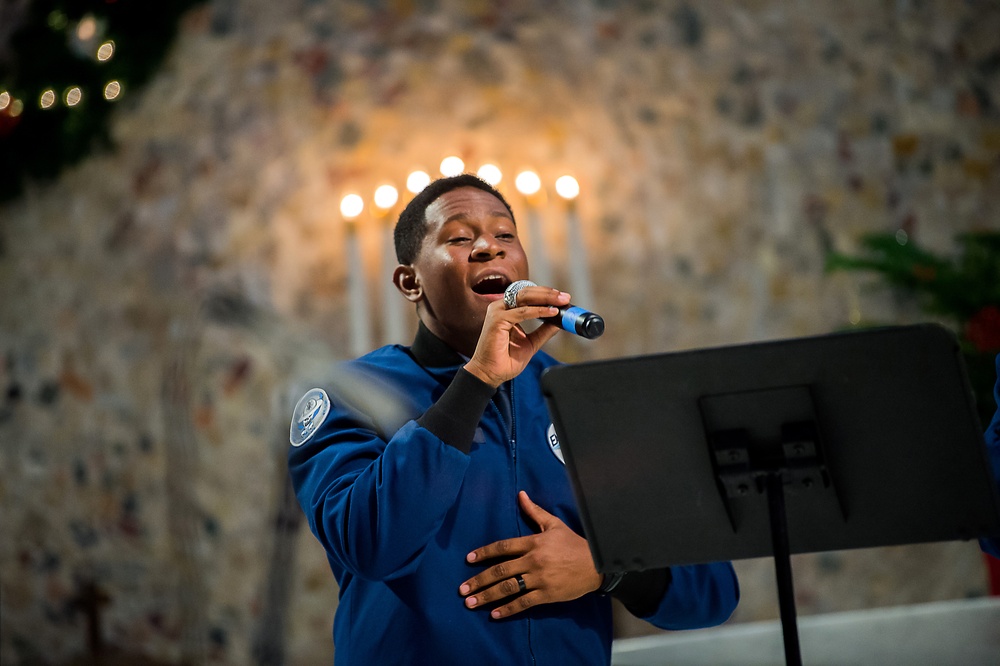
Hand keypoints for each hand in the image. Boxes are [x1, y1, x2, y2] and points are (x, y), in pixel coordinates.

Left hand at [458, 491, 601, 618]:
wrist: (596, 564)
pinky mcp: (547, 594)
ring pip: (508, 588)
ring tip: (471, 603)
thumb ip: (534, 512)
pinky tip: (494, 614)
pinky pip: (524, 602)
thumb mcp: (554, 524)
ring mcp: (540, 579)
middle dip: (479, 580)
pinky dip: (508, 609)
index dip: (484, 552)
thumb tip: (520, 494)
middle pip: (501, 570)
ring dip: (488, 596)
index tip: (469, 559)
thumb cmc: (574, 544)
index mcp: (533, 542)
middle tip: (462, 589)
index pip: (503, 547)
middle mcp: (533, 560)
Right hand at [463, 287, 569, 386]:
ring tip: (561, 301)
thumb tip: (559, 321)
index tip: (563, 298)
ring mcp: (498, 312)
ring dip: (545, 298)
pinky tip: (551, 312)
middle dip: (549, 293)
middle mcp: (501, 307)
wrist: (490, 374)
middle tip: (565, 297)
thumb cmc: (505, 359)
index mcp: (507, 310)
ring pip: (525, 297)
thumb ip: (544, 330)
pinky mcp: (497, 320)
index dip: (546, 294)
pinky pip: (522, 312)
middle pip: (527, 292)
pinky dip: (538, 311)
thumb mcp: (531, 342)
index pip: (528, 295)